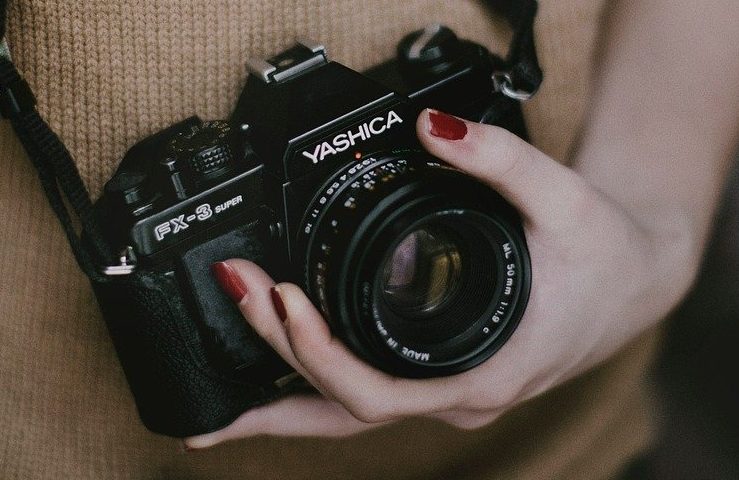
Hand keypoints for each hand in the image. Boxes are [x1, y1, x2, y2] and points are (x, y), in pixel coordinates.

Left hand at [183, 109, 694, 448]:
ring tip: (217, 394)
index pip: (378, 394)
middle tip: (236, 295)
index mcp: (484, 371)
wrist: (633, 281)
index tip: (279, 298)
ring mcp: (447, 393)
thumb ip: (500, 159)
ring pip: (349, 417)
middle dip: (277, 365)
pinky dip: (315, 387)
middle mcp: (458, 396)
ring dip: (285, 395)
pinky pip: (367, 396)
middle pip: (344, 411)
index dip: (318, 355)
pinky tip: (281, 368)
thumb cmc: (606, 256)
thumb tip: (434, 128)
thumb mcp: (565, 198)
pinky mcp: (440, 376)